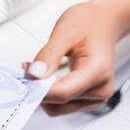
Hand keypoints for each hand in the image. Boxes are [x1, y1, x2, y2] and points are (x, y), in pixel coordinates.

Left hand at [25, 0, 127, 115]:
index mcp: (97, 72)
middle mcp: (100, 90)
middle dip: (39, 89)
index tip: (23, 77)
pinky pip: (63, 104)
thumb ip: (49, 55)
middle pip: (60, 103)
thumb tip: (35, 75)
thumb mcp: (65, 31)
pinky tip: (45, 76)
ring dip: (43, 92)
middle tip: (26, 68)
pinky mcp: (89, 98)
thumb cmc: (90, 23)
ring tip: (36, 69)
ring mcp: (96, 97)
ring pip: (59, 108)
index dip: (39, 88)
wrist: (105, 22)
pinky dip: (50, 93)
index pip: (63, 93)